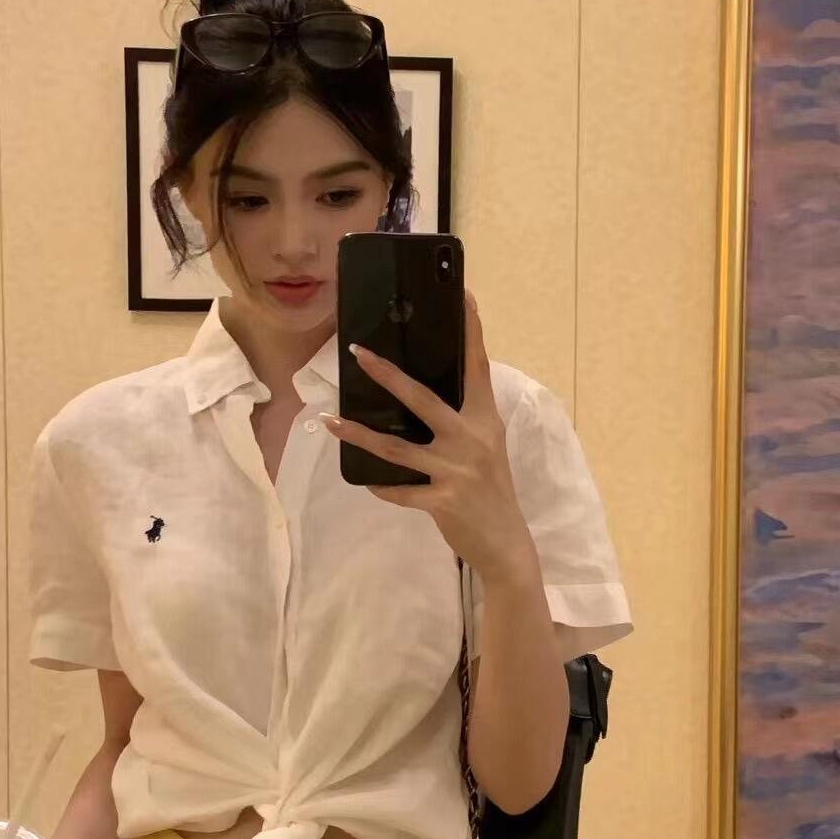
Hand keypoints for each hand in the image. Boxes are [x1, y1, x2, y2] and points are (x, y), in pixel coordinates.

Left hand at [321, 291, 537, 584]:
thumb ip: (464, 417)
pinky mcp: (443, 501)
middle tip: (359, 353)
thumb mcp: (487, 445)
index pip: (477, 366)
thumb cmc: (491, 487)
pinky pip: (400, 490)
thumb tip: (425, 389)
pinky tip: (364, 480)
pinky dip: (381, 485)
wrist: (506, 542)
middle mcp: (472, 439)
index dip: (470, 330)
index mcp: (485, 419)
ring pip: (398, 447)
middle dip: (388, 375)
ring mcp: (457, 470)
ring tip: (332, 420)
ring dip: (360, 433)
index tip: (464, 295)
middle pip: (424, 399)